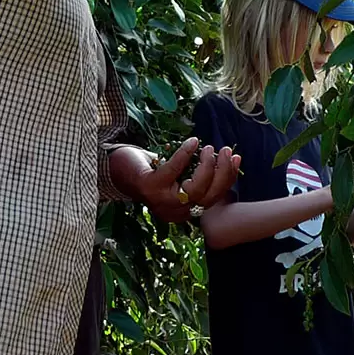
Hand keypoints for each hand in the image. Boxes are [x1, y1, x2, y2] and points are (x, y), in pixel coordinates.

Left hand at [110, 140, 241, 222]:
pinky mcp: (151, 188)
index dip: (227, 179)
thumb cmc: (151, 170)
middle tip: (225, 151)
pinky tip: (193, 142)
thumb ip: (197, 173)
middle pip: (208, 197)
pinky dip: (186, 154)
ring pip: (195, 189)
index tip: (236, 158)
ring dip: (206, 166)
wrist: (117, 169)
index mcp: (183, 211)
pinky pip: (174, 171)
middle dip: (221, 173)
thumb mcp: (178, 175)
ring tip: (208, 148)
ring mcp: (162, 202)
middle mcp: (174, 212)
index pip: (213, 199)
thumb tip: (226, 158)